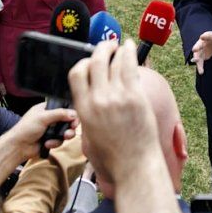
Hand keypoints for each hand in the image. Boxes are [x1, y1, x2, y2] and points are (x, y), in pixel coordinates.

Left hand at [0, 104, 76, 185]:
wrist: (18, 147)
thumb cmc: (25, 129)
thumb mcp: (43, 117)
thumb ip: (59, 114)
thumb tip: (74, 113)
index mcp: (46, 109)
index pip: (63, 107)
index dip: (70, 112)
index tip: (74, 118)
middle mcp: (49, 118)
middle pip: (66, 120)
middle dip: (70, 125)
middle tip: (72, 129)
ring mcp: (50, 130)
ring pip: (65, 131)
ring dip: (65, 135)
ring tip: (64, 137)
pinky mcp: (50, 140)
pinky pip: (60, 141)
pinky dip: (55, 142)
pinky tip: (48, 144)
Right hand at [68, 40, 156, 181]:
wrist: (134, 167)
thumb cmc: (113, 158)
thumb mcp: (88, 137)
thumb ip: (87, 118)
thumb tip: (90, 106)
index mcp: (83, 109)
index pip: (76, 73)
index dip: (84, 62)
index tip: (91, 60)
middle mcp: (97, 99)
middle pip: (95, 61)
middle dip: (101, 49)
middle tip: (107, 46)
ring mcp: (116, 96)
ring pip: (113, 60)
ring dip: (116, 48)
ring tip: (120, 46)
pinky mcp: (135, 96)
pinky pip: (129, 65)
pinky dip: (129, 52)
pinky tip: (131, 47)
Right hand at [191, 31, 211, 73]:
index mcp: (209, 36)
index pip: (207, 36)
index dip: (205, 37)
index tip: (202, 37)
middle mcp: (202, 43)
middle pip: (199, 45)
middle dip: (197, 47)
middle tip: (194, 49)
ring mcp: (200, 50)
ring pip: (197, 54)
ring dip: (196, 57)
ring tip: (195, 60)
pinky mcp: (200, 57)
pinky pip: (199, 62)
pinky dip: (200, 66)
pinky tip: (201, 72)